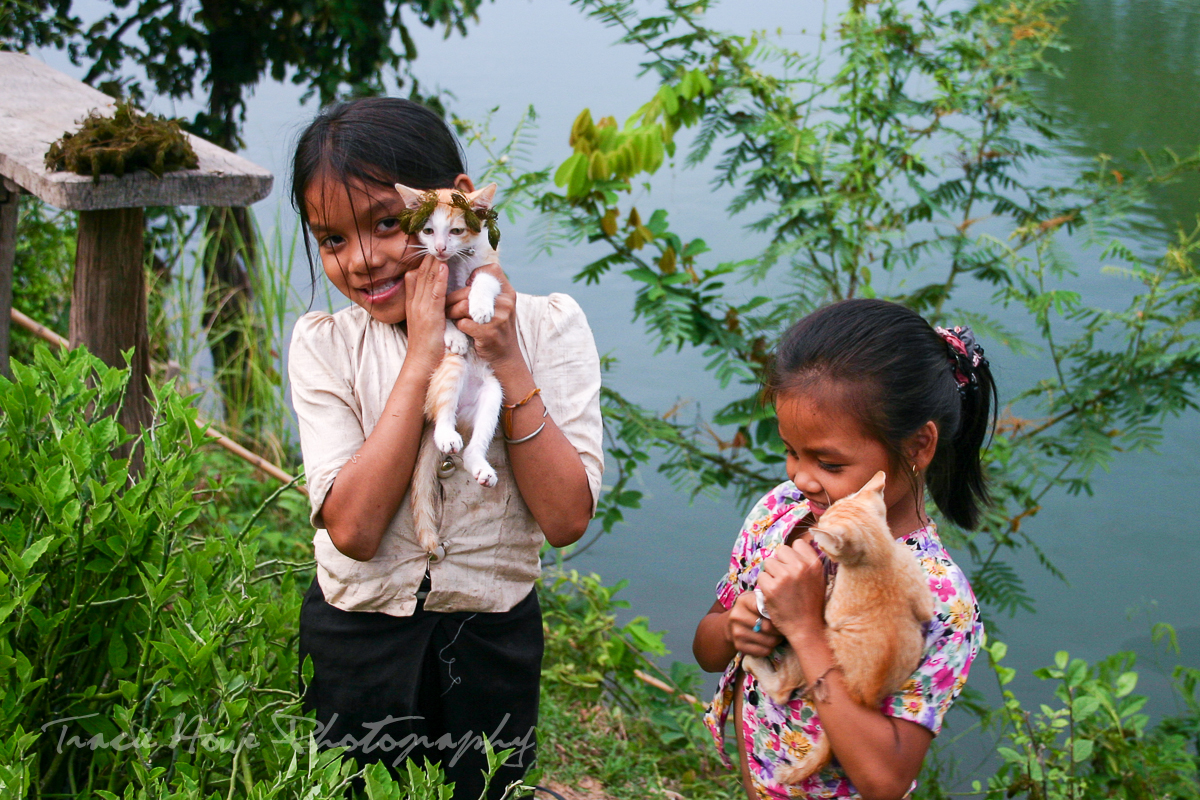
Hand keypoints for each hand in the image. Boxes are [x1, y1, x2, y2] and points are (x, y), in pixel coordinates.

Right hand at [402, 255, 448, 373]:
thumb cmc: (426, 346)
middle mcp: (414, 303)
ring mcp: (420, 308)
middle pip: (419, 275)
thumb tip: (435, 300)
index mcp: (412, 305)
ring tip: (439, 248)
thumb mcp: (424, 324)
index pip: (414, 278)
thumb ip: (427, 309)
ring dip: (433, 264)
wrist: (421, 362)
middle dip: (426, 260)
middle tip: (434, 244)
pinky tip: (443, 267)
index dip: (421, 264)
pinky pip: (434, 293)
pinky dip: (439, 278)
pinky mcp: (430, 315)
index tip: (428, 252)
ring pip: (425, 280)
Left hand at [446, 262, 520, 368]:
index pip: (492, 270)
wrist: (506, 356)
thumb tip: (469, 279)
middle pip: (470, 290)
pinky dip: (457, 325)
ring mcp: (498, 318)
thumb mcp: (501, 307)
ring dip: (451, 311)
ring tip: (448, 314)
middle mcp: (505, 303)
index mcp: (508, 293)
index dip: (477, 274)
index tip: (467, 283)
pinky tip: (458, 327)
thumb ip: (489, 293)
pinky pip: (463, 323)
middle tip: (445, 303)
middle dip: (453, 297)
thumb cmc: (498, 328)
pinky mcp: (488, 333)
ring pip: (464, 306)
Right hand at [727, 591, 783, 657]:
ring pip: (769, 641)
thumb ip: (768, 600)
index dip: (777, 614)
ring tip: (777, 635)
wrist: (731, 625)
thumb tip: (787, 606)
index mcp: (743, 601)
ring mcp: (737, 632)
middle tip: (784, 628)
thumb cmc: (751, 610)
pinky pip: (764, 651)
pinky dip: (770, 648)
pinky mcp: (739, 646)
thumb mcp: (756, 599)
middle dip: (780, 629)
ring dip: (777, 640)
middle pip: (768, 627)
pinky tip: (768, 642)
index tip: (783, 616)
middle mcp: (737, 616)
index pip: (763, 607)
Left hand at [757, 541, 826, 639]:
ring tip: (780, 587)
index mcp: (814, 564)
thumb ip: (807, 562)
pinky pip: (761, 576)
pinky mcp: (771, 588)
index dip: (793, 555)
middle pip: (781, 550)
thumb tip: (795, 546)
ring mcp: (785, 577)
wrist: (806, 627)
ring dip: (771, 573)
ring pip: (769, 562)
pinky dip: (764, 585)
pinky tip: (774, 594)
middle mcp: (800, 567)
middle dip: (780, 563)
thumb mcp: (818, 578)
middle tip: (785, 579)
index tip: (793, 566)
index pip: (797, 543)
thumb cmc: (811, 603)